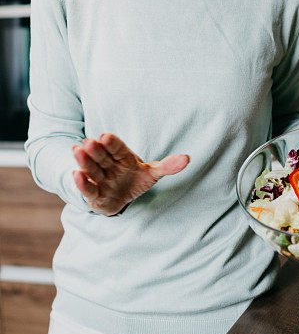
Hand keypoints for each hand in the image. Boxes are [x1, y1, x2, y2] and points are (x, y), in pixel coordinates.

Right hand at [72, 133, 189, 216]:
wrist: (119, 197)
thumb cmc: (135, 180)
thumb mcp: (152, 173)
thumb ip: (168, 166)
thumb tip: (187, 158)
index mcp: (123, 157)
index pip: (118, 149)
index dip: (112, 143)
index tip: (106, 137)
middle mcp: (109, 165)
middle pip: (102, 157)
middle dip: (96, 150)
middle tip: (89, 142)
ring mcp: (100, 179)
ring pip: (92, 169)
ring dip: (85, 161)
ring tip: (77, 150)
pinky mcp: (94, 195)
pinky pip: (88, 188)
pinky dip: (82, 183)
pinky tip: (76, 174)